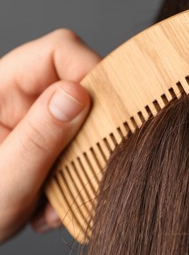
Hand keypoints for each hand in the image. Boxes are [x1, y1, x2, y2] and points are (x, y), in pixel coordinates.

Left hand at [0, 29, 100, 242]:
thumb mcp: (4, 181)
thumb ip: (38, 138)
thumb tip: (78, 95)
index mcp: (2, 90)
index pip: (58, 52)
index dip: (91, 71)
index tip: (111, 109)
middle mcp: (24, 98)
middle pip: (82, 86)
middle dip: (92, 134)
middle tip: (83, 169)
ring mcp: (40, 120)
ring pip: (89, 121)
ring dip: (84, 163)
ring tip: (56, 200)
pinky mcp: (51, 141)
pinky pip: (84, 145)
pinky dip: (79, 176)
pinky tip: (53, 202)